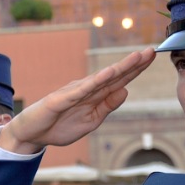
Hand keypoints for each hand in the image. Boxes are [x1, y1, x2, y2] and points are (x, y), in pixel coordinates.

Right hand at [0, 48, 155, 153]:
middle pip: (114, 75)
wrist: (33, 134)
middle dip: (133, 63)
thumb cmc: (59, 126)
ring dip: (119, 68)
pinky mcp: (61, 99)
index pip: (119, 80)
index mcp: (95, 96)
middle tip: (151, 50)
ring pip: (101, 79)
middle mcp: (87, 89)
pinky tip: (109, 73)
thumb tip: (125, 90)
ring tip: (136, 57)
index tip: (151, 56)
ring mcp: (74, 92)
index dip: (135, 69)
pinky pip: (82, 90)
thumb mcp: (91, 120)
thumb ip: (107, 106)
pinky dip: (96, 81)